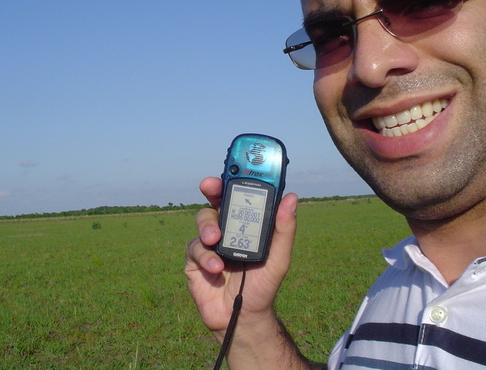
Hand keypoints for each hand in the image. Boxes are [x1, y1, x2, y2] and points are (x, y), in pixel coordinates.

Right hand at [185, 176, 298, 338]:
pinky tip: (215, 268)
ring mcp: (208, 244)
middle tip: (210, 186)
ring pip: (202, 221)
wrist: (242, 319)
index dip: (235, 179)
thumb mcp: (278, 258)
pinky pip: (194, 248)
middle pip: (215, 201)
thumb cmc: (262, 286)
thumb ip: (283, 229)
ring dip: (208, 227)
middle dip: (211, 190)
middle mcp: (226, 229)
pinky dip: (204, 256)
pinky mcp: (194, 261)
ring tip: (216, 240)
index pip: (239, 196)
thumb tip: (291, 197)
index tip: (233, 167)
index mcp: (246, 224)